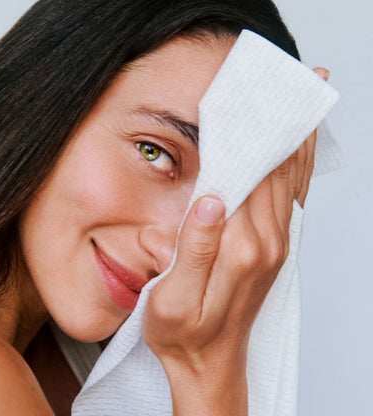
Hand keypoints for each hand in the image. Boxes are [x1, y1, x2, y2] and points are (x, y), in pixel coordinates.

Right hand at [142, 68, 328, 414]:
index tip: (252, 95)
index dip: (251, 133)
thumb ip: (193, 249)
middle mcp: (267, 242)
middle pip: (275, 169)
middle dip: (277, 124)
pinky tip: (300, 147)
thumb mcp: (171, 300)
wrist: (210, 363)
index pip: (249, 175)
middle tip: (279, 80)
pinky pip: (295, 198)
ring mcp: (277, 245)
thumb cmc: (183, 334)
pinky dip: (299, 166)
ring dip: (292, 138)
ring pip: (290, 179)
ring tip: (296, 100)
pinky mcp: (276, 248)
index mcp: (240, 249)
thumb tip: (211, 200)